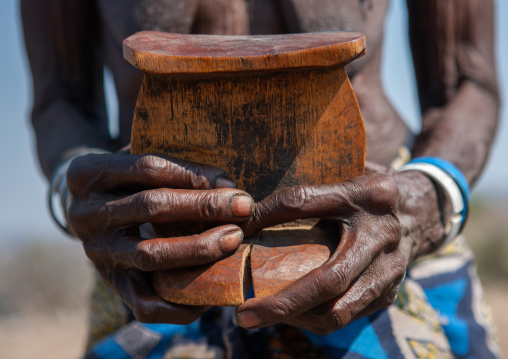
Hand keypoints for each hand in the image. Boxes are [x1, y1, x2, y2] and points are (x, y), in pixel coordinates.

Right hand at [66, 152, 252, 323]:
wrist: (89, 212)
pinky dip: (180, 304)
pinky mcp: (110, 283)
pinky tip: (212, 293)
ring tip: (234, 239)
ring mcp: (96, 252)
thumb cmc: (126, 181)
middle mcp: (85, 214)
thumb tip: (226, 185)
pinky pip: (144, 304)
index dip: (193, 175)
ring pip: (151, 255)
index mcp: (88, 173)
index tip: (230, 183)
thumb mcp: (137, 161)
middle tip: (244, 208)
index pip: (149, 169)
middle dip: (204, 208)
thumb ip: (173, 165)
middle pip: (152, 207)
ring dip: (199, 249)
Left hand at [237, 167, 443, 333]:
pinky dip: (313, 319)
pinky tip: (289, 312)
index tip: (237, 232)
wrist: (420, 213)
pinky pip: (346, 315)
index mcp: (369, 194)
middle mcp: (383, 235)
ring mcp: (391, 269)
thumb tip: (248, 214)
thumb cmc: (365, 196)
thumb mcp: (342, 182)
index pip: (304, 202)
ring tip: (260, 316)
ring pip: (338, 309)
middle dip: (283, 302)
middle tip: (243, 314)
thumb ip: (304, 194)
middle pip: (329, 279)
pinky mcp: (390, 293)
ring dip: (295, 318)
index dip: (268, 216)